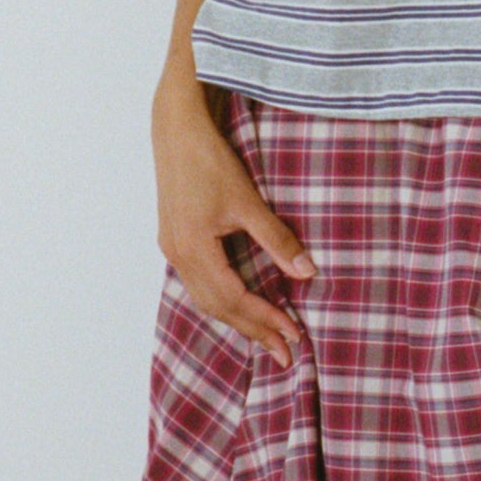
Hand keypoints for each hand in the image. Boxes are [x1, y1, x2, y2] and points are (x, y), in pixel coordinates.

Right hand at [151, 74, 315, 366]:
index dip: (265, 319)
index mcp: (193, 249)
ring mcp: (172, 248)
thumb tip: (307, 274)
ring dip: (237, 318)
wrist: (176, 129)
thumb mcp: (248, 201)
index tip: (293, 334)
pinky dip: (222, 299)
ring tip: (266, 335)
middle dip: (252, 330)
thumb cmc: (211, 160)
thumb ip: (277, 240)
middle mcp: (178, 255)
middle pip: (218, 306)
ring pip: (206, 297)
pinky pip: (199, 282)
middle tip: (284, 352)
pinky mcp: (175, 238)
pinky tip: (239, 304)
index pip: (234, 298)